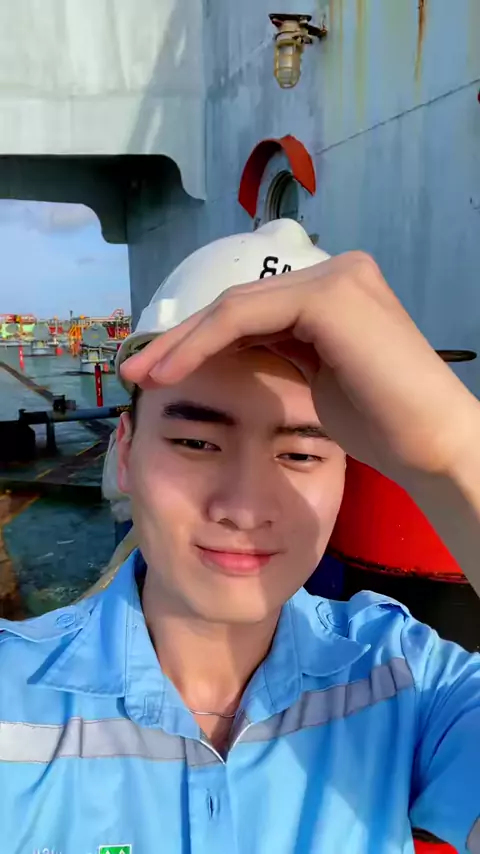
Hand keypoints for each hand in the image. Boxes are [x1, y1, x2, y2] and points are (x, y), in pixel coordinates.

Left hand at [121, 252, 478, 485]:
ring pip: (236, 306)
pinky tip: (172, 370)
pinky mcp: (329, 296)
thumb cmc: (383, 425)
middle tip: (136, 369)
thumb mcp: (317, 380)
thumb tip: (235, 350)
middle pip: (238, 303)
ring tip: (143, 373)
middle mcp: (336, 273)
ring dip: (183, 342)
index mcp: (335, 292)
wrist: (432, 445)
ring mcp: (335, 279)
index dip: (200, 338)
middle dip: (181, 338)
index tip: (159, 371)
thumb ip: (282, 352)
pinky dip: (203, 343)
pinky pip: (246, 316)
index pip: (252, 309)